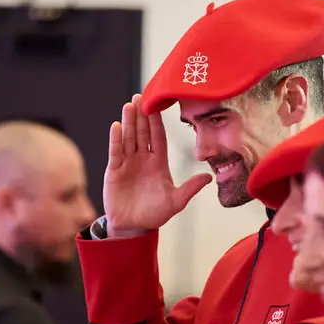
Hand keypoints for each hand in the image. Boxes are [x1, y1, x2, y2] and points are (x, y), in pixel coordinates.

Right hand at [103, 94, 211, 236]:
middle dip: (142, 115)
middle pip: (142, 132)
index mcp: (159, 163)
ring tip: (129, 105)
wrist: (133, 227)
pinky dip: (116, 139)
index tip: (158, 105)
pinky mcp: (114, 170)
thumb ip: (190, 188)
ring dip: (129, 122)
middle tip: (141, 96)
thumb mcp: (175, 202)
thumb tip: (209, 177)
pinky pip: (116, 151)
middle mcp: (143, 159)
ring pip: (129, 138)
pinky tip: (117, 126)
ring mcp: (128, 163)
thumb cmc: (155, 214)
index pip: (159, 137)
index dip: (157, 122)